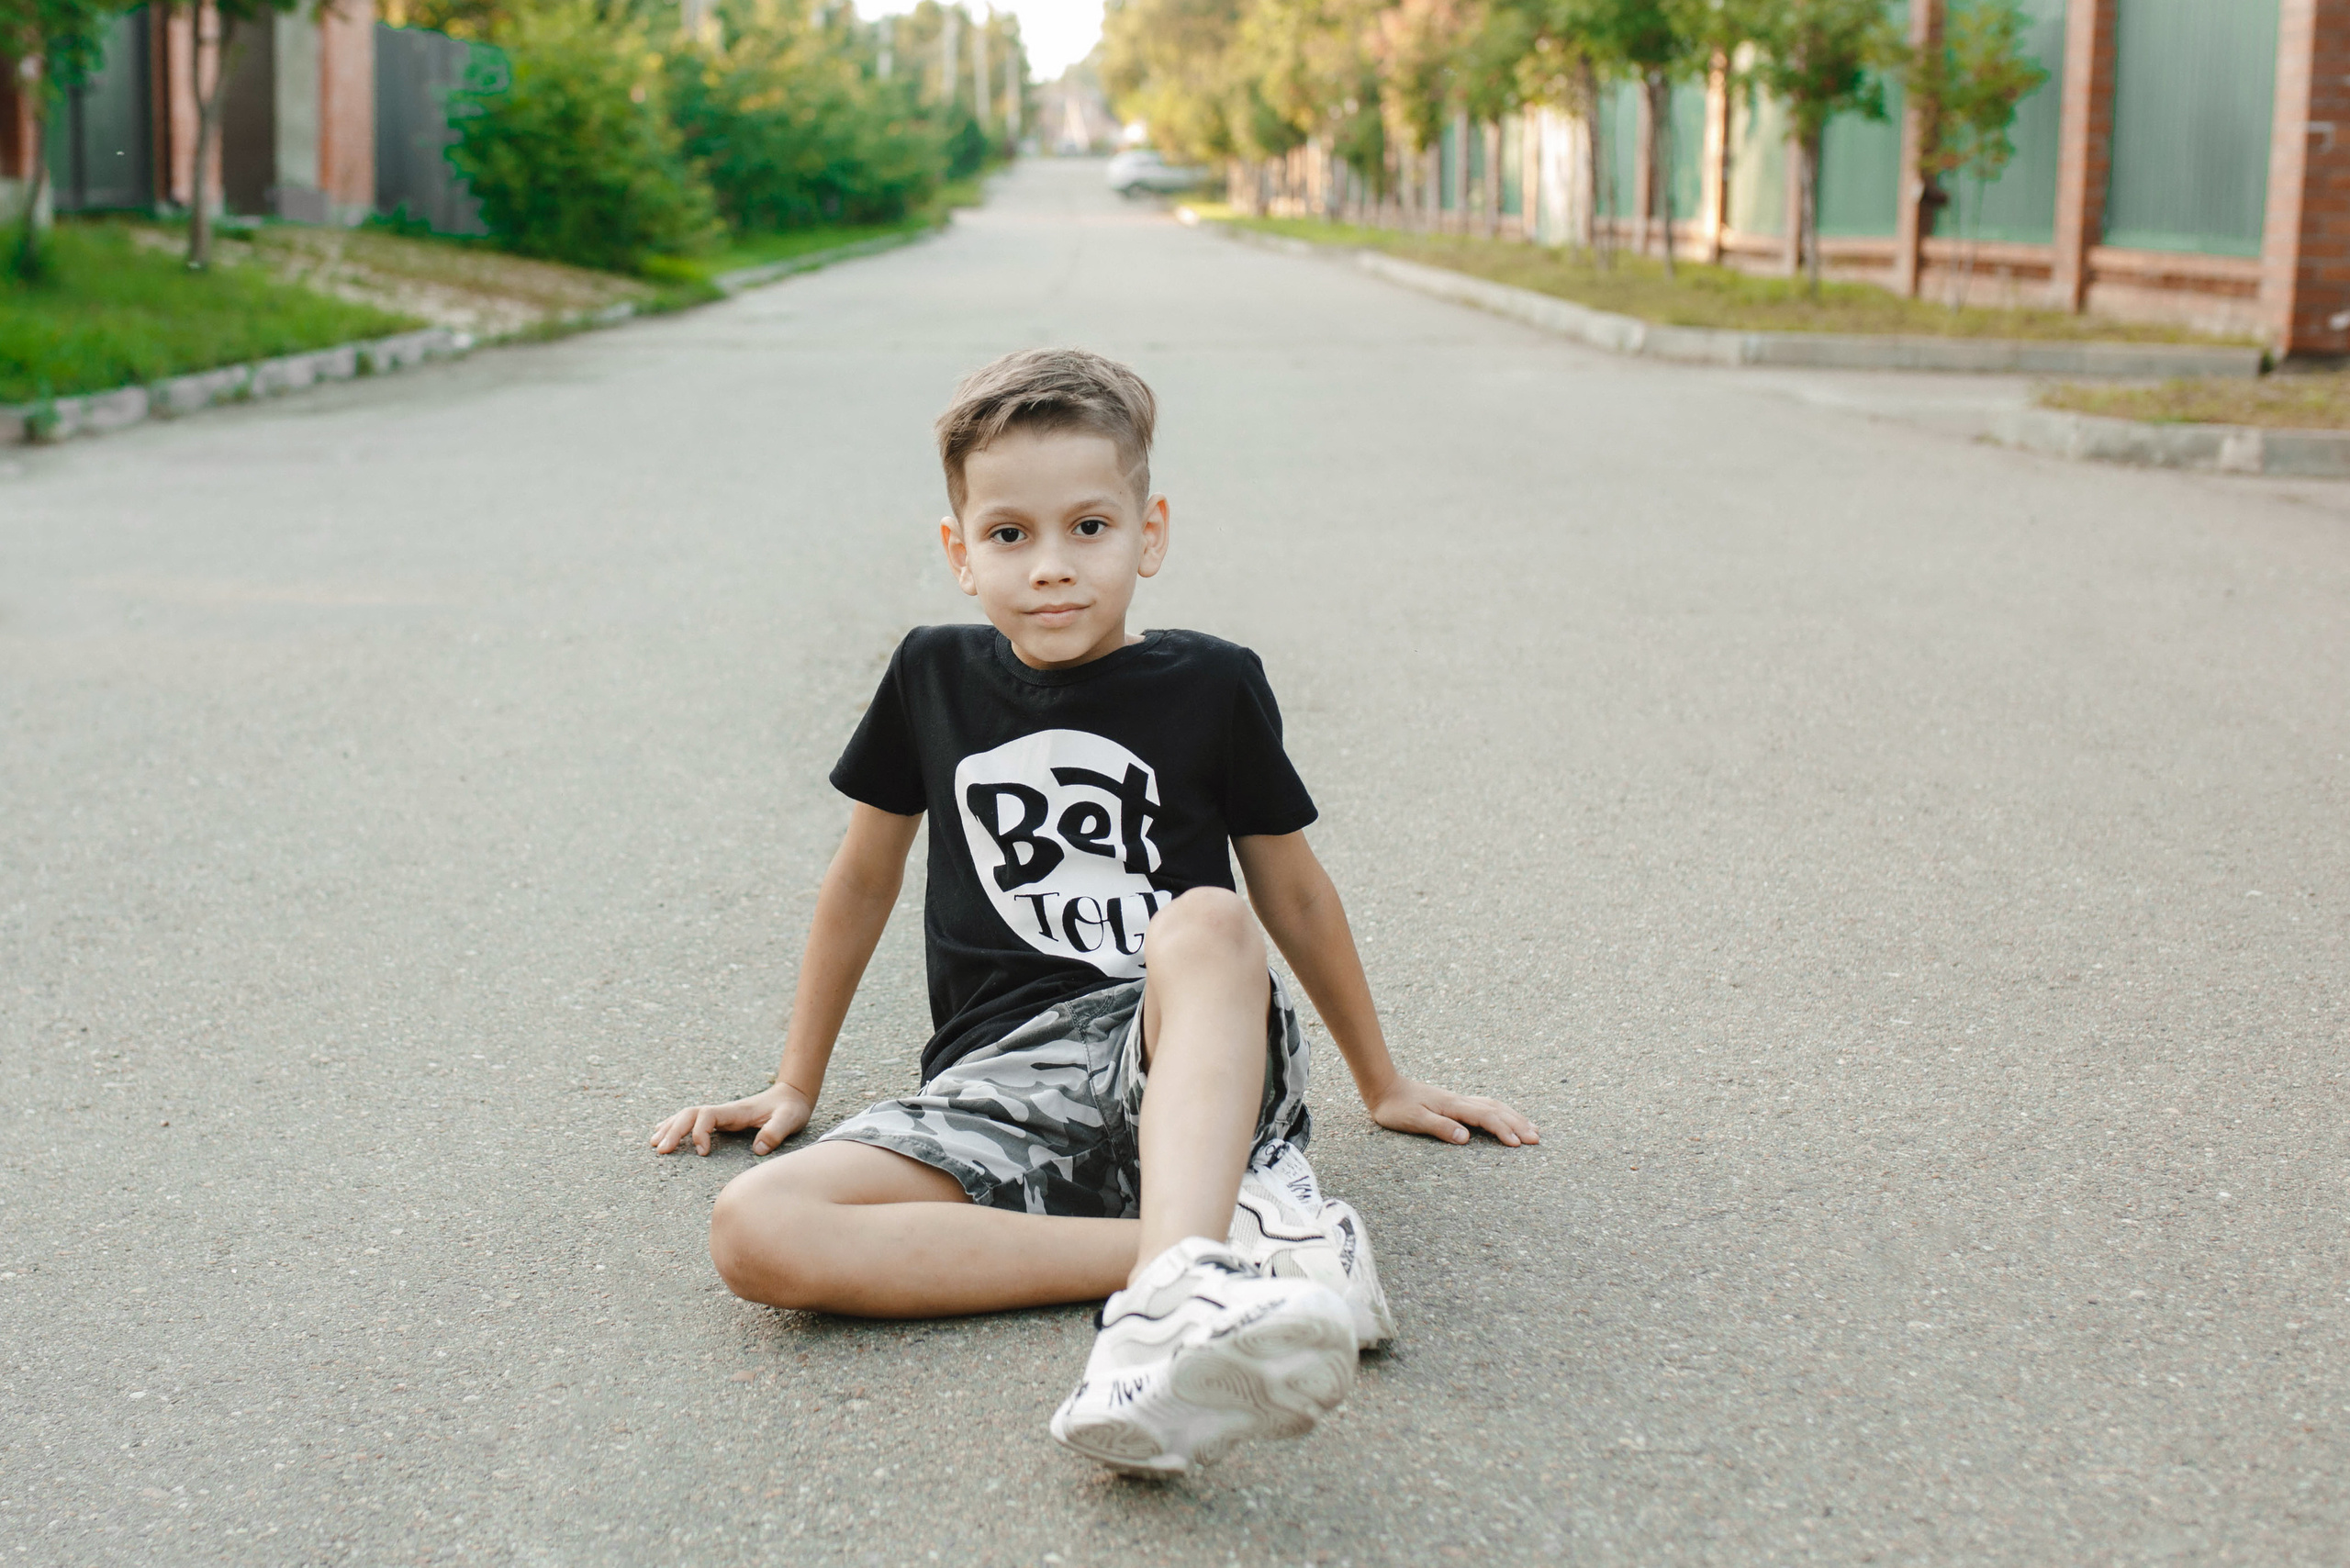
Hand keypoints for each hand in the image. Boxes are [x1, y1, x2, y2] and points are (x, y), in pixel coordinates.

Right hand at [649, 1084, 813, 1156]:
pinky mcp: (722, 1120)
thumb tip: (759, 1149)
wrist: (793, 1095)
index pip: (707, 1116)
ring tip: (654, 1144)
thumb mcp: (790, 1119)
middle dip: (674, 1131)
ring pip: (688, 1116)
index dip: (699, 1132)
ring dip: (670, 1128)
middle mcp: (724, 1111)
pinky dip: (676, 1126)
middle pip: (690, 1114)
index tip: (703, 1153)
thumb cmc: (791, 1108)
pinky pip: (693, 1120)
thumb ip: (776, 1131)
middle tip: (661, 1151)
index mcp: (736, 1111)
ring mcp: (722, 1115)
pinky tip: (663, 1133)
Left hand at [1369, 1077, 1539, 1147]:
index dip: (1503, 1130)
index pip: (1485, 1118)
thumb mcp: (1414, 1121)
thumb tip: (1466, 1138)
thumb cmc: (1396, 1108)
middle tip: (1537, 1139)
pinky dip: (1502, 1112)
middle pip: (1497, 1110)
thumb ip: (1440, 1128)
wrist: (1384, 1087)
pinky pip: (1486, 1106)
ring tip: (1532, 1129)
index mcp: (1453, 1106)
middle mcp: (1460, 1101)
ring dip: (1515, 1117)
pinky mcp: (1455, 1103)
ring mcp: (1459, 1101)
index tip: (1518, 1144)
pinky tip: (1507, 1117)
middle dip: (1518, 1124)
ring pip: (1494, 1106)